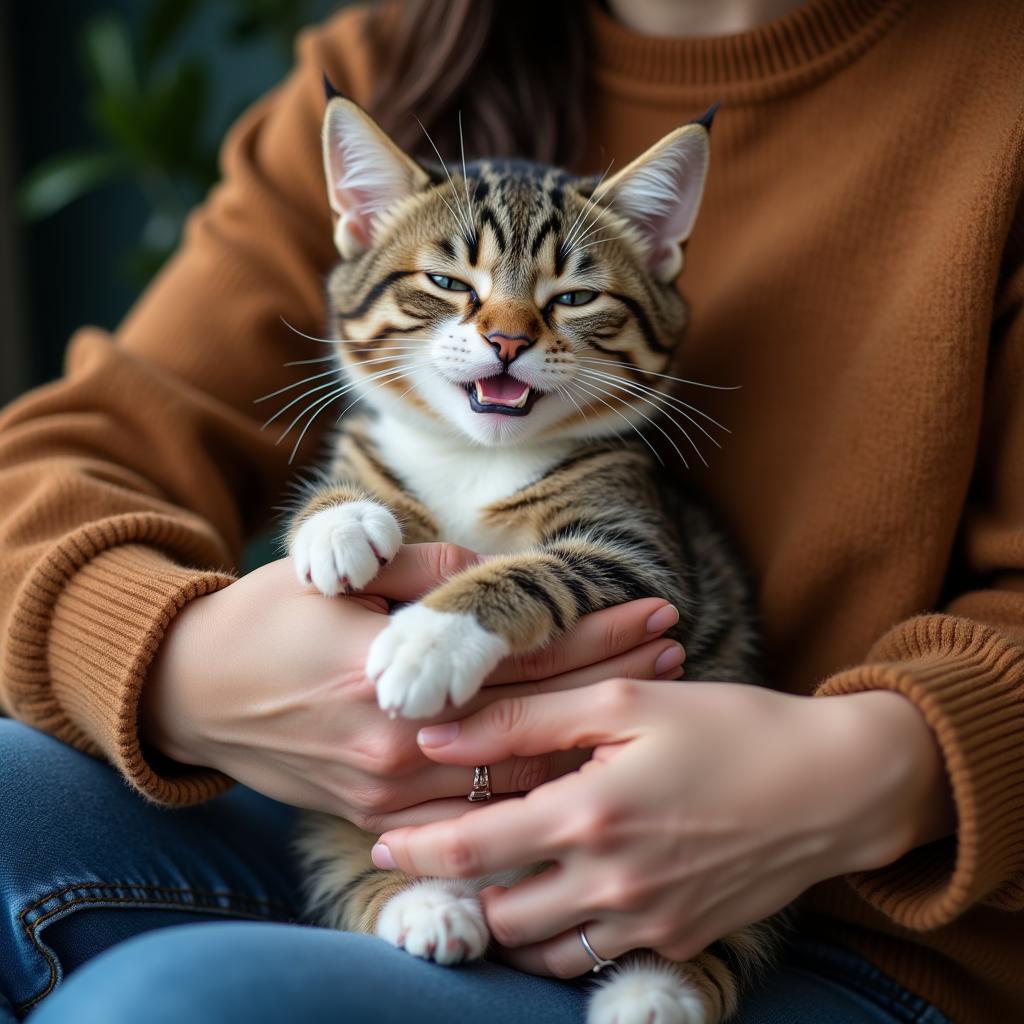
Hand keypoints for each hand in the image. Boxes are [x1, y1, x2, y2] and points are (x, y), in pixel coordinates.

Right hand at [141, 546, 685, 829]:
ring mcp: (389, 794)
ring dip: (584, 738)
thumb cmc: (263, 619)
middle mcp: (399, 744)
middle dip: (612, 684)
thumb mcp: (335, 569)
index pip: (521, 655)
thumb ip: (425, 571)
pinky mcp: (375, 818)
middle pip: (534, 719)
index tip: (649, 610)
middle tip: (673, 651)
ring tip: (646, 705)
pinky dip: (529, 789)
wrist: (190, 694)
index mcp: (392, 671)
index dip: (592, 632)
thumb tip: (493, 574)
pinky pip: (472, 813)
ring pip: (514, 776)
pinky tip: (575, 765)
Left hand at [374, 679, 953, 975]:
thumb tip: (441, 730)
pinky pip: (595, 957)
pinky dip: (565, 932)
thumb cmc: (729, 727)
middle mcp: (610, 883)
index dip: (415, 846)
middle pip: (496, 911)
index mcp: (589, 815)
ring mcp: (646, 924)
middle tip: (450, 853)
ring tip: (503, 874)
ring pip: (539, 948)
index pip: (468, 849)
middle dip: (459, 887)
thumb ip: (526, 718)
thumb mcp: (626, 701)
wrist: (833, 787)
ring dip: (508, 916)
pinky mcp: (677, 944)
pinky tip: (571, 889)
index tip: (382, 837)